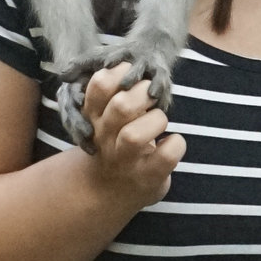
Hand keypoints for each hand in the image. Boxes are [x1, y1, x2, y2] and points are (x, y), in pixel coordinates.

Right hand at [77, 64, 183, 213]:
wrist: (108, 192)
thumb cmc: (111, 142)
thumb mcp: (101, 118)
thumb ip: (102, 92)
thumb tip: (83, 67)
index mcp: (94, 119)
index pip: (100, 86)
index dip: (121, 73)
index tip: (131, 71)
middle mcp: (106, 139)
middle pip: (120, 107)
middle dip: (143, 93)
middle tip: (150, 93)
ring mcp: (126, 160)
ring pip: (134, 136)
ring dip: (156, 120)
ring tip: (160, 119)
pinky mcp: (149, 177)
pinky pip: (166, 157)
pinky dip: (176, 144)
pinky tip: (173, 141)